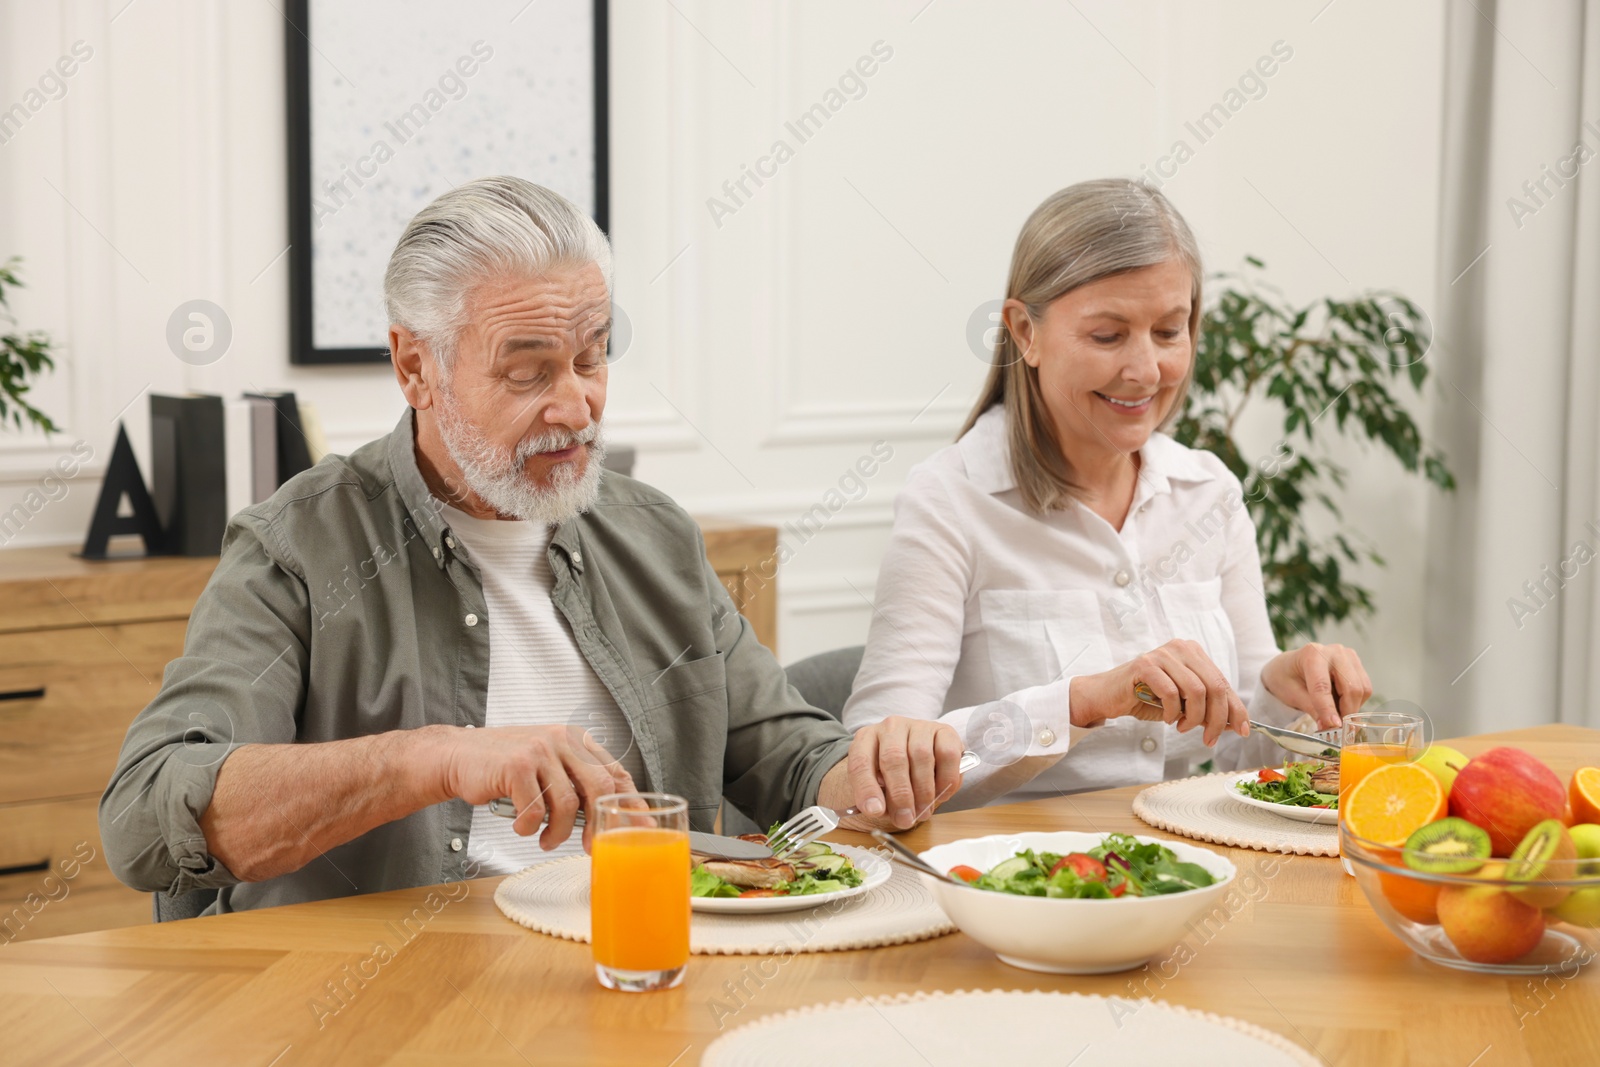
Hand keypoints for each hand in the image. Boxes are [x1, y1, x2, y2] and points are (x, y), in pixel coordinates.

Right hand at [439, 725, 634, 851]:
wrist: (458, 756)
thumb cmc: (505, 766)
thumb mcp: (548, 765)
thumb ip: (576, 782)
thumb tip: (608, 816)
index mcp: (576, 740)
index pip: (615, 772)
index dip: (630, 803)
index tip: (638, 829)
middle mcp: (562, 740)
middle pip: (600, 787)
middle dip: (598, 825)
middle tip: (589, 846)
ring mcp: (540, 751)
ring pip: (567, 804)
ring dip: (557, 832)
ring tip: (545, 839)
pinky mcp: (517, 766)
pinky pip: (534, 811)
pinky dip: (528, 827)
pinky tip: (521, 826)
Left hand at [844, 716, 964, 829]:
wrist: (916, 761)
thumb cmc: (893, 777)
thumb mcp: (878, 788)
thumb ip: (878, 800)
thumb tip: (879, 810)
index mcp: (866, 739)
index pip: (861, 761)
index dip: (866, 788)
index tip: (874, 811)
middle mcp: (891, 727)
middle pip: (893, 758)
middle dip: (900, 794)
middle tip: (905, 819)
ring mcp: (918, 726)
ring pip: (921, 756)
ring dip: (924, 791)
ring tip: (923, 811)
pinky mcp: (944, 731)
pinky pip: (948, 754)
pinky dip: (946, 779)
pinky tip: (941, 792)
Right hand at [1069, 639, 1248, 746]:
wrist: (1107, 695)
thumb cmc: (1146, 698)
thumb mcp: (1183, 703)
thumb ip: (1207, 707)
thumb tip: (1236, 724)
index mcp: (1193, 652)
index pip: (1224, 681)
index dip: (1236, 708)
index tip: (1243, 730)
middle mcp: (1180, 648)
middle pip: (1215, 686)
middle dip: (1217, 719)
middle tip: (1210, 739)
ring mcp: (1162, 654)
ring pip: (1196, 690)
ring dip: (1194, 718)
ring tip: (1182, 728)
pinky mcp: (1145, 665)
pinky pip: (1171, 693)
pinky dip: (1173, 712)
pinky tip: (1168, 719)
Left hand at [1260, 643, 1371, 728]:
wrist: (1288, 665)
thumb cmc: (1286, 677)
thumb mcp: (1291, 694)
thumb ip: (1311, 708)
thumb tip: (1329, 726)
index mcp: (1312, 654)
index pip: (1323, 686)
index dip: (1329, 708)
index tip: (1334, 726)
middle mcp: (1334, 651)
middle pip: (1351, 687)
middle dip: (1346, 712)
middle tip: (1340, 730)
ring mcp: (1348, 656)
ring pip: (1362, 689)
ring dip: (1352, 708)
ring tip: (1337, 717)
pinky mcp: (1356, 664)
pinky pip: (1365, 689)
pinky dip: (1356, 702)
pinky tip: (1341, 704)